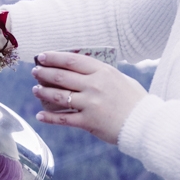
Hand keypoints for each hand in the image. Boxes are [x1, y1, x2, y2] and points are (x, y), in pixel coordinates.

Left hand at [31, 51, 146, 144]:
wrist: (145, 124)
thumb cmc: (135, 101)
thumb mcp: (121, 79)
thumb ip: (103, 74)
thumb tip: (85, 69)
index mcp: (103, 72)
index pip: (72, 60)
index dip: (54, 57)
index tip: (42, 56)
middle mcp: (94, 85)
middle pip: (62, 76)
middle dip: (44, 72)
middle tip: (35, 71)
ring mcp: (90, 104)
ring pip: (58, 96)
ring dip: (42, 92)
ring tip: (35, 90)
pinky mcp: (88, 122)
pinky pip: (63, 118)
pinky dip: (49, 117)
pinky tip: (40, 116)